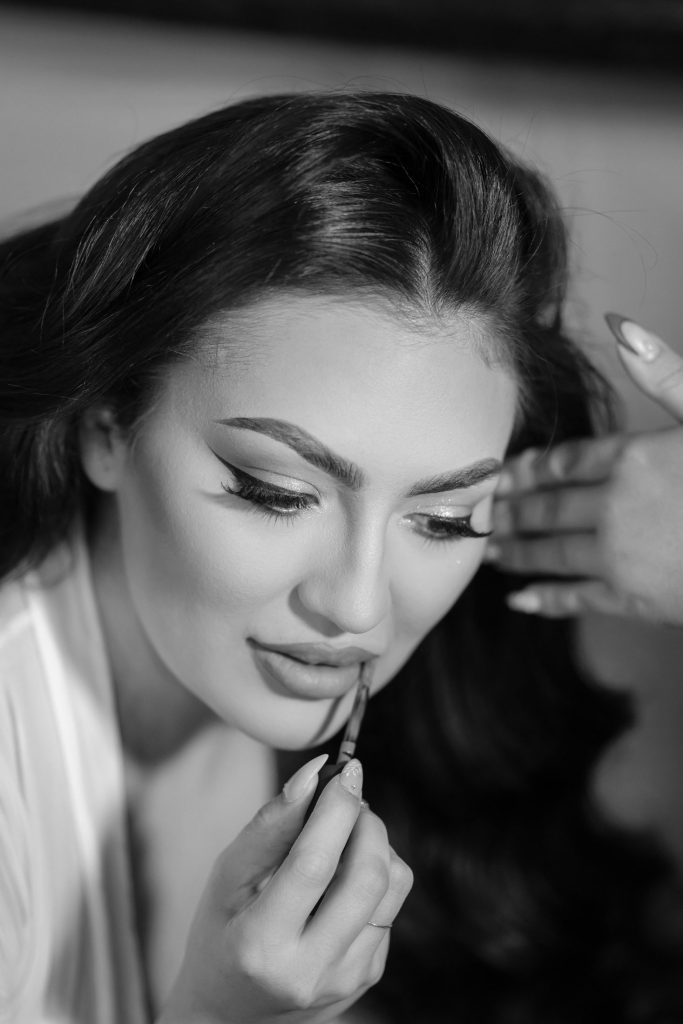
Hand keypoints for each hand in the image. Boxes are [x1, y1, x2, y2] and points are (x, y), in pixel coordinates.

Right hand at [158, 754, 412, 1023]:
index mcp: (263, 944)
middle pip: (367, 876)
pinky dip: (373, 874)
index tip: (345, 770)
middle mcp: (310, 970)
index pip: (314, 864)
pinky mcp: (368, 976)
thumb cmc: (220, 933)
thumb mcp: (227, 876)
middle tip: (346, 798)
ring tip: (343, 834)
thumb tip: (316, 772)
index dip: (337, 808)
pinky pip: (391, 906)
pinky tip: (341, 876)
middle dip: (366, 821)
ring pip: (392, 887)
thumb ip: (272, 823)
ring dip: (376, 843)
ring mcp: (345, 978)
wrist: (228, 1014)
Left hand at [487, 315, 682, 623]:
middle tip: (478, 515)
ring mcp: (622, 557)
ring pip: (553, 551)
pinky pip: (579, 597)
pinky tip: (519, 599)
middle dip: (510, 511)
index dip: (528, 469)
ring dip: (517, 551)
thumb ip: (664, 372)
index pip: (563, 462)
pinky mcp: (636, 599)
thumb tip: (621, 323)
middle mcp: (616, 507)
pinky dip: (547, 599)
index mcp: (634, 459)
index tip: (500, 473)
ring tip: (488, 551)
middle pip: (547, 508)